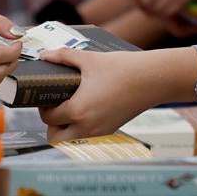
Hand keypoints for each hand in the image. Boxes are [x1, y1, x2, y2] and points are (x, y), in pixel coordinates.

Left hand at [37, 48, 171, 141]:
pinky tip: (87, 108)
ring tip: (70, 108)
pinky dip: (81, 128)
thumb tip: (45, 55)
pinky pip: (87, 137)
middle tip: (56, 106)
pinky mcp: (111, 130)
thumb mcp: (90, 59)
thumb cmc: (122, 68)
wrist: (153, 79)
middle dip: (51, 125)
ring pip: (71, 141)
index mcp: (78, 110)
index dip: (43, 106)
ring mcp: (100, 132)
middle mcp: (87, 127)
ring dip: (66, 129)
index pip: (48, 118)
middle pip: (55, 138)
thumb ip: (64, 57)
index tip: (46, 95)